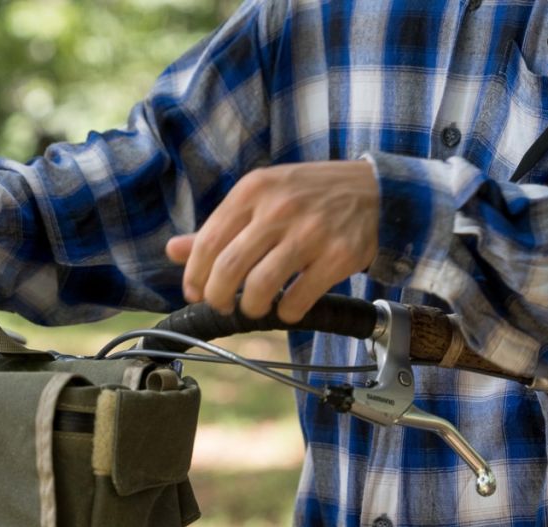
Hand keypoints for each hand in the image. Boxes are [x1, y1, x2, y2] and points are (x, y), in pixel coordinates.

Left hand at [165, 160, 378, 322]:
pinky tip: (288, 308)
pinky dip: (287, 313)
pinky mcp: (337, 256)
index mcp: (253, 190)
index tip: (194, 293)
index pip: (208, 242)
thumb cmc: (309, 197)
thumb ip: (219, 227)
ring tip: (256, 307)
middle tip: (222, 305)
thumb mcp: (261, 198)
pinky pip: (298, 299)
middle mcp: (279, 208)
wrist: (375, 191)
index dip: (195, 276)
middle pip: (228, 268)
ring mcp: (310, 232)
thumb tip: (172, 250)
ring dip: (252, 308)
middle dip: (217, 298)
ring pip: (261, 287)